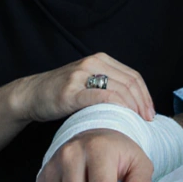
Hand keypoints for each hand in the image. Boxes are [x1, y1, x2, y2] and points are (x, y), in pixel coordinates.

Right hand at [15, 52, 154, 123]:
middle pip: (129, 83)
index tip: (151, 112)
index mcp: (100, 59)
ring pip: (119, 90)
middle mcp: (93, 63)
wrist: (31, 94)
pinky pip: (101, 98)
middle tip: (148, 120)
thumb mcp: (88, 81)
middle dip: (143, 103)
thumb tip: (137, 103)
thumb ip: (108, 85)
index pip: (133, 76)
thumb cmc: (62, 92)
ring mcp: (81, 76)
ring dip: (133, 108)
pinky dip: (117, 108)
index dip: (145, 95)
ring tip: (138, 122)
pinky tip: (122, 118)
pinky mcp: (71, 92)